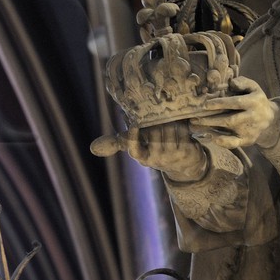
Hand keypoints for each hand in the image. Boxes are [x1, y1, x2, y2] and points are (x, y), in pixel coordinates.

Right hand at [91, 121, 210, 181]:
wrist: (186, 166)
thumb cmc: (158, 151)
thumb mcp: (139, 149)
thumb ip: (119, 143)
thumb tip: (93, 148)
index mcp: (142, 156)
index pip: (134, 149)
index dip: (133, 137)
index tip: (134, 125)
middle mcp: (156, 158)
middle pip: (153, 132)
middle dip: (156, 120)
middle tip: (158, 113)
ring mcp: (171, 155)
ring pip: (168, 129)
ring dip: (170, 121)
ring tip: (170, 118)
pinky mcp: (186, 151)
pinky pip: (181, 131)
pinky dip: (181, 124)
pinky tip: (182, 123)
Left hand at [183, 76, 275, 148]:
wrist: (270, 118)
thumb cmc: (255, 99)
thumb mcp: (253, 87)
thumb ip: (242, 82)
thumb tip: (231, 83)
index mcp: (254, 102)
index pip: (235, 103)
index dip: (219, 104)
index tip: (205, 105)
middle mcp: (252, 117)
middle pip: (229, 119)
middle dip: (210, 119)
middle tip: (194, 117)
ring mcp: (250, 131)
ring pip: (229, 131)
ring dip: (212, 128)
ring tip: (196, 125)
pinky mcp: (248, 140)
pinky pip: (233, 143)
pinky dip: (222, 142)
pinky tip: (211, 137)